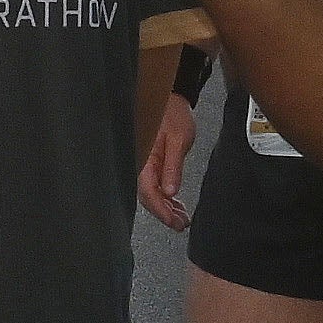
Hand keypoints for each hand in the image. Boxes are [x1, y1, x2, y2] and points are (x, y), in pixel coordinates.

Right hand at [138, 95, 194, 230]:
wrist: (171, 98)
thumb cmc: (173, 113)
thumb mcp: (178, 140)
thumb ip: (173, 166)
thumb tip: (169, 192)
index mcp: (144, 159)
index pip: (148, 193)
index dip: (161, 211)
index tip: (174, 222)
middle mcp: (140, 164)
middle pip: (148, 197)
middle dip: (164, 214)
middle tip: (181, 224)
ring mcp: (144, 164)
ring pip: (151, 193)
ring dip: (166, 207)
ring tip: (182, 218)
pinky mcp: (150, 163)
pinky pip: (154, 185)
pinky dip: (165, 197)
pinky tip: (176, 204)